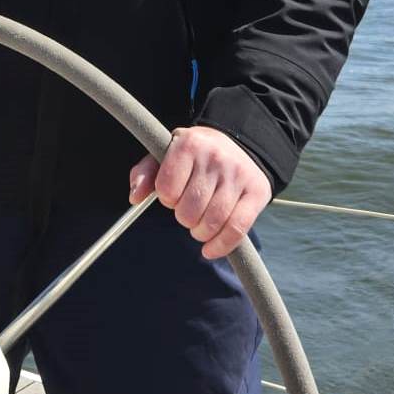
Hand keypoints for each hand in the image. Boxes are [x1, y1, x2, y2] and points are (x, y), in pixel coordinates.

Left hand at [128, 125, 272, 260]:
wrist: (238, 143)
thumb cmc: (194, 155)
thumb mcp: (166, 154)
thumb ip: (145, 173)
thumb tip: (135, 197)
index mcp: (189, 144)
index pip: (167, 188)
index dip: (167, 199)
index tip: (173, 195)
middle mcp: (216, 157)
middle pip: (189, 209)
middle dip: (183, 217)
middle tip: (188, 210)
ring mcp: (238, 174)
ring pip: (212, 222)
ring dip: (200, 232)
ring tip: (199, 225)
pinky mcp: (257, 192)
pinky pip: (237, 230)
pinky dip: (221, 246)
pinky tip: (210, 249)